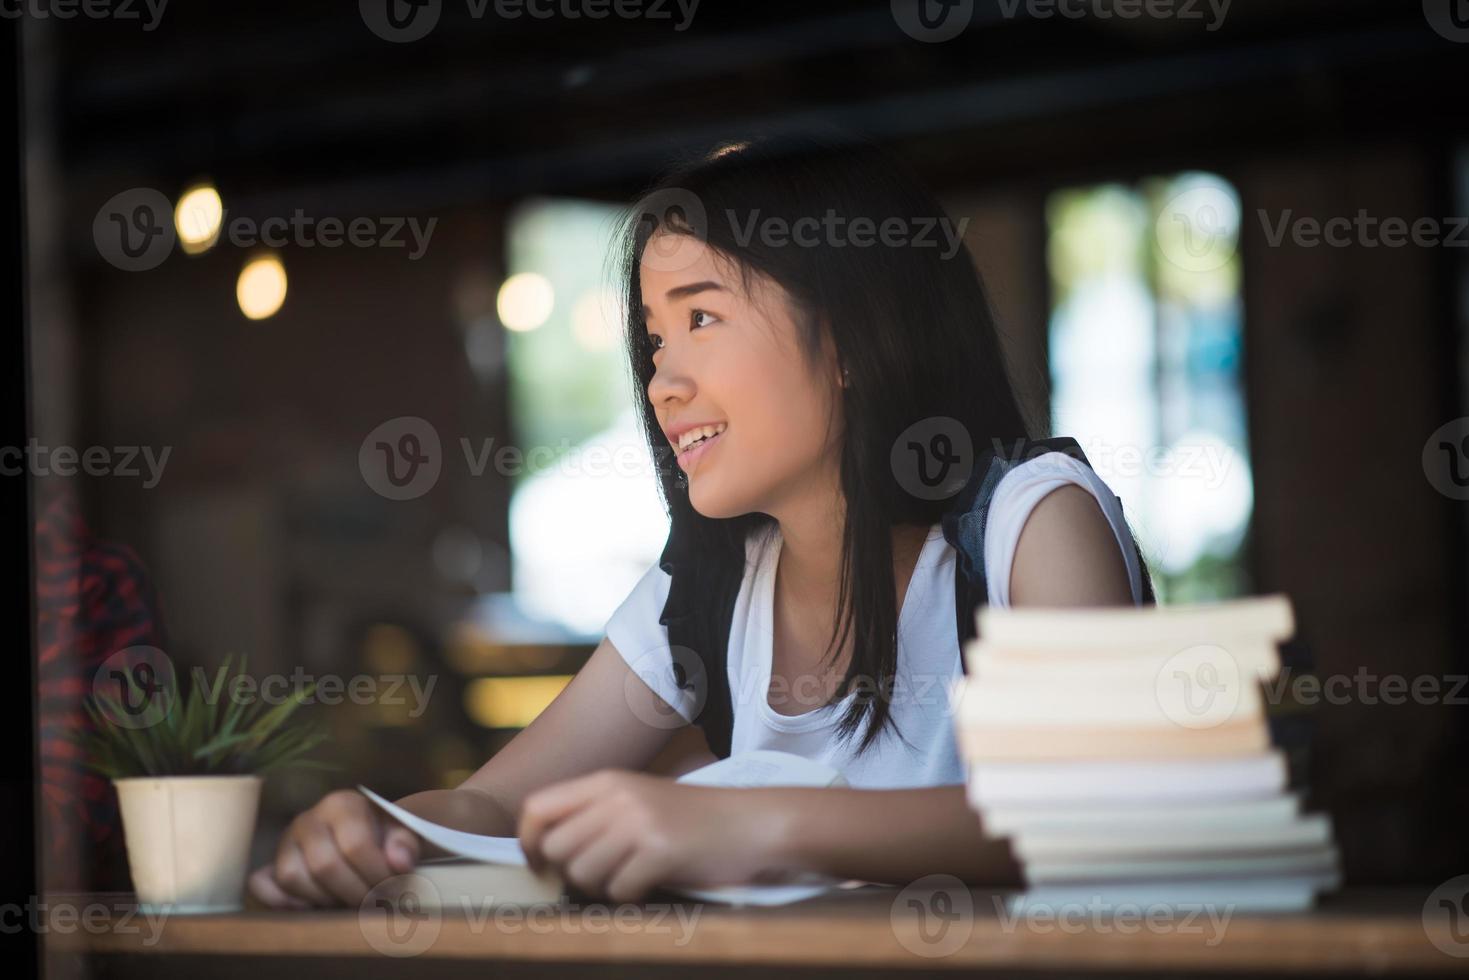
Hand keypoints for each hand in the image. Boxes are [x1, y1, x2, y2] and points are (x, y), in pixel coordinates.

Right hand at [247, 789, 421, 908]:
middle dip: (354, 892)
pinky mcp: (268, 865)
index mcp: (341, 804)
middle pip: (324, 865)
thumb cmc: (383, 836)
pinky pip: (260, 886)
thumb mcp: (402, 833)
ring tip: (348, 901)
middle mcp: (308, 819)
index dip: (376, 874)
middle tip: (373, 902)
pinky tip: (312, 907)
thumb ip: (405, 845)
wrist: (366, 835)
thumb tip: (399, 863)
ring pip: (292, 877)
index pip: (355, 845)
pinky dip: (282, 902)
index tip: (391, 888)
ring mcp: (284, 842)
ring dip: (324, 899)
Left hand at [517, 769, 787, 903]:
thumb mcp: (639, 799)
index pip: (537, 807)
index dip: (527, 841)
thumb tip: (544, 848)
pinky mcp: (660, 850)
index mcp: (608, 780)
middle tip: (602, 875)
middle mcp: (618, 796)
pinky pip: (617, 890)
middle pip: (555, 848)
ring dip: (602, 886)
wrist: (751, 823)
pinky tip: (652, 883)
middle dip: (571, 872)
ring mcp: (639, 822)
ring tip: (631, 877)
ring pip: (581, 873)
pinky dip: (631, 896)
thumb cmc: (694, 819)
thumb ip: (595, 812)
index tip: (538, 864)